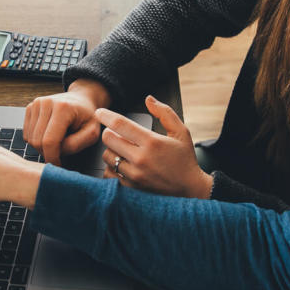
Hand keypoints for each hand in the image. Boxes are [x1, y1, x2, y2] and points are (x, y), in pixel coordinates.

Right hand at [23, 78, 111, 164]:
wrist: (81, 100)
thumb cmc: (87, 116)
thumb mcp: (92, 132)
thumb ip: (77, 144)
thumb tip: (57, 152)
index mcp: (63, 108)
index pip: (49, 141)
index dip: (52, 158)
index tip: (58, 165)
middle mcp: (46, 103)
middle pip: (38, 141)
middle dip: (48, 153)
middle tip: (61, 152)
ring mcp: (36, 104)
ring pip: (30, 139)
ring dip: (42, 147)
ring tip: (57, 141)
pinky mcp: (30, 107)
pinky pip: (27, 134)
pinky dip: (36, 140)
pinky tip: (49, 135)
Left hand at [94, 96, 213, 199]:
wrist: (189, 189)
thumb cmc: (184, 160)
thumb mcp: (181, 132)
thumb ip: (165, 113)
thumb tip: (148, 99)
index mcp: (152, 142)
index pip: (120, 124)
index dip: (106, 115)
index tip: (99, 112)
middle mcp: (141, 159)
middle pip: (109, 139)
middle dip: (110, 132)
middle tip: (117, 133)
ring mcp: (135, 175)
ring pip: (107, 156)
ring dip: (111, 150)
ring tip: (123, 150)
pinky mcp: (131, 187)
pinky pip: (109, 174)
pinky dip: (112, 167)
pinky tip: (122, 164)